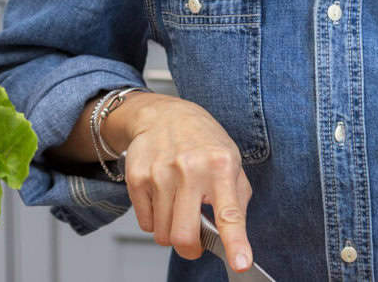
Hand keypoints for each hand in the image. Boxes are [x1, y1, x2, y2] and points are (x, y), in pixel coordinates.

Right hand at [105, 92, 253, 271]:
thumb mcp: (232, 162)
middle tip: (194, 244)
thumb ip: (237, 201)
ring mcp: (160, 174)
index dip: (235, 242)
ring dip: (172, 233)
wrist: (164, 116)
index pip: (229, 213)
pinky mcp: (137, 178)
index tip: (240, 263)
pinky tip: (162, 200)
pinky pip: (145, 223)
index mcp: (221, 166)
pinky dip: (155, 221)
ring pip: (162, 234)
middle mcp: (190, 169)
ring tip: (178, 209)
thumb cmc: (203, 142)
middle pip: (184, 235)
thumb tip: (233, 240)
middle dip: (190, 249)